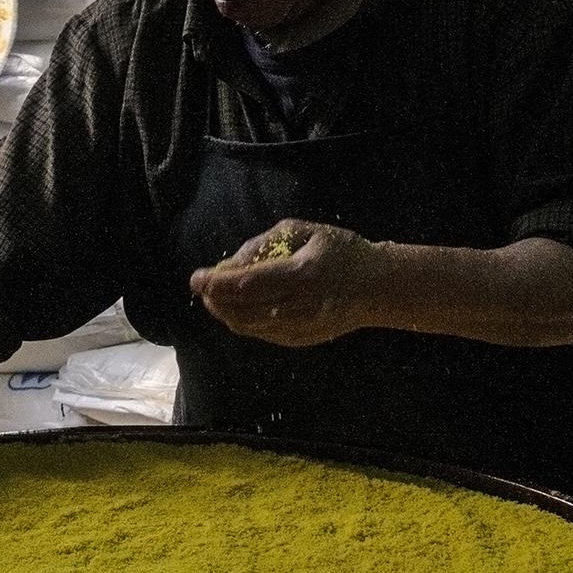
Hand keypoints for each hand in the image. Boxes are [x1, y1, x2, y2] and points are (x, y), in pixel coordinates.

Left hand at [189, 219, 382, 346]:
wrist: (376, 287)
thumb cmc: (340, 251)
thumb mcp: (306, 232)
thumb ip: (266, 243)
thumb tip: (231, 263)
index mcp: (302, 275)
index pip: (248, 284)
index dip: (217, 283)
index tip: (196, 277)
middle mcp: (299, 307)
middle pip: (242, 310)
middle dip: (215, 300)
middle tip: (202, 287)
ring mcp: (300, 328)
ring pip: (248, 326)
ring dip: (225, 313)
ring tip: (214, 298)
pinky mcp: (300, 340)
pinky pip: (261, 333)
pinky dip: (243, 322)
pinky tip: (238, 309)